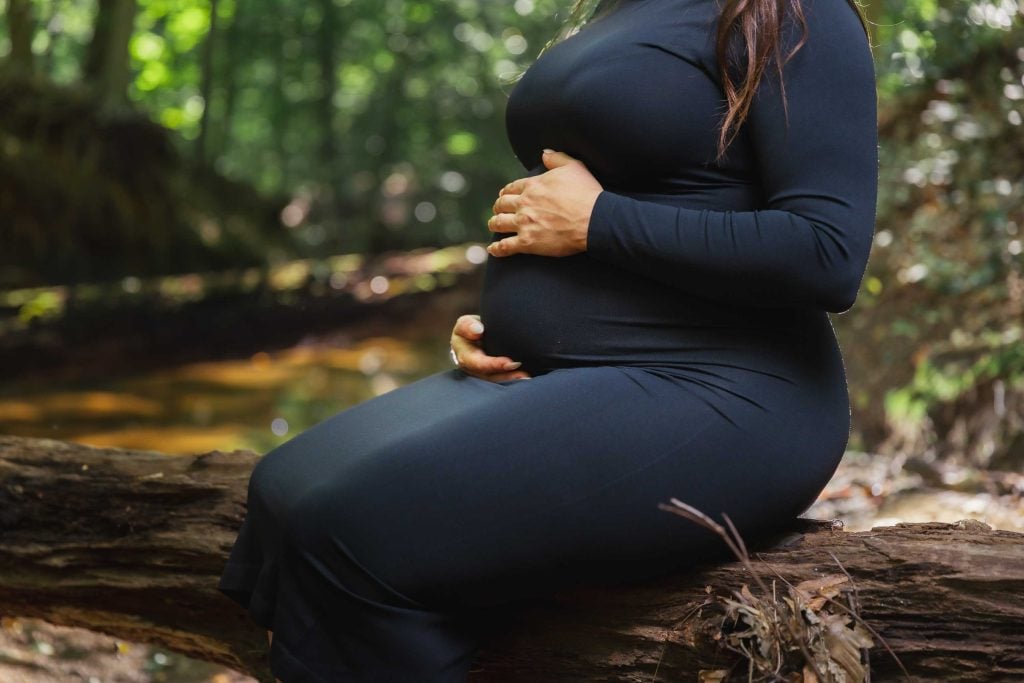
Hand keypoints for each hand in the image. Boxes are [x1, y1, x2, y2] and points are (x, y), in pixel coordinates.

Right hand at [449, 314, 530, 381]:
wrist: (474, 336)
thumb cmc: (469, 329)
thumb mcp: (465, 324)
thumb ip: (468, 325)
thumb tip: (478, 330)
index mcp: (465, 356)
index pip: (478, 363)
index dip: (493, 365)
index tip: (509, 362)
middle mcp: (473, 370)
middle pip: (489, 376)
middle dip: (506, 377)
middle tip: (523, 375)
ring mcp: (483, 375)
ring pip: (496, 381)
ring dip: (512, 381)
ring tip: (527, 378)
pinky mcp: (493, 376)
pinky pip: (502, 380)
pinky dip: (514, 380)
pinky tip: (526, 379)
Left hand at [486, 149, 602, 257]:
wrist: (593, 220)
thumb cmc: (586, 193)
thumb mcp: (574, 167)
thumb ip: (556, 158)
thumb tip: (544, 153)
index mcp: (533, 186)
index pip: (512, 188)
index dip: (507, 192)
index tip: (505, 195)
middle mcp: (524, 203)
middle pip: (502, 204)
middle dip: (499, 207)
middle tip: (499, 210)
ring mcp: (524, 223)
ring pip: (499, 223)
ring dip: (494, 224)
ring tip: (494, 225)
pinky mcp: (527, 242)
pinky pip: (505, 246)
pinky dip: (496, 249)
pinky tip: (492, 249)